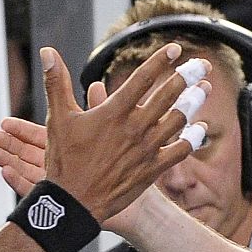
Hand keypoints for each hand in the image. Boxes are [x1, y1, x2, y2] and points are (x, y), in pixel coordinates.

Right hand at [26, 46, 204, 221]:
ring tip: (205, 89)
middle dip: (188, 76)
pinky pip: (180, 151)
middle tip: (202, 65)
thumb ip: (56, 82)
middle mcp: (134, 127)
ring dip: (194, 102)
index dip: (161, 61)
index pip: (143, 78)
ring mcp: (146, 149)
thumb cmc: (64, 160)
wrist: (73, 203)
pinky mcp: (152, 170)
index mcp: (113, 112)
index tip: (176, 48)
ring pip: (179, 120)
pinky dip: (193, 138)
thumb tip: (46, 51)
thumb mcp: (57, 118)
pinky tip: (201, 128)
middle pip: (168, 95)